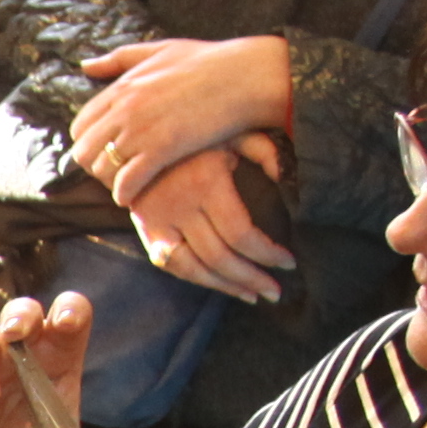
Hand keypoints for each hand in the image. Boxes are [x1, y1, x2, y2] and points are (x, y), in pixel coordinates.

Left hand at [62, 33, 295, 198]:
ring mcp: (141, 129)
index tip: (106, 153)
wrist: (244, 76)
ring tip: (125, 186)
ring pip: (101, 170)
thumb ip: (120, 59)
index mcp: (122, 87)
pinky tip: (132, 197)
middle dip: (95, 167)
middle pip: (84, 152)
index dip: (89, 144)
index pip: (80, 126)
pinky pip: (126, 181)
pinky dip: (125, 194)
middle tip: (113, 174)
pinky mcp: (162, 149)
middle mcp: (124, 109)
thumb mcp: (159, 50)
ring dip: (109, 182)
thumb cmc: (207, 62)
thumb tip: (86, 65)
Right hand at [119, 143, 294, 306]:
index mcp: (206, 182)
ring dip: (225, 287)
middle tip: (275, 292)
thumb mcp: (231, 132)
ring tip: (252, 295)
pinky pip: (171, 264)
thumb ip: (263, 150)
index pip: (240, 233)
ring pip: (194, 268)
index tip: (288, 262)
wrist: (138, 138)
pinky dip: (196, 278)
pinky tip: (219, 283)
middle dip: (251, 278)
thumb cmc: (195, 136)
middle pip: (219, 257)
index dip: (267, 253)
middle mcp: (181, 206)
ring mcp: (159, 221)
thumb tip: (284, 178)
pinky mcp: (145, 230)